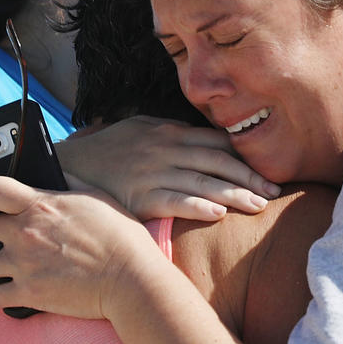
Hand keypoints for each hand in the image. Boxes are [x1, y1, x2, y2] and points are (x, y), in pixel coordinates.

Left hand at [0, 174, 167, 319]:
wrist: (131, 280)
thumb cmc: (120, 236)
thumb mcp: (96, 197)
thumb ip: (67, 183)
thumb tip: (54, 171)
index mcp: (40, 206)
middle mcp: (24, 233)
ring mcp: (23, 265)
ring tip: (2, 265)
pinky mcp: (27, 294)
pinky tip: (8, 289)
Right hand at [55, 116, 280, 220]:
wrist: (67, 168)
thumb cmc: (106, 152)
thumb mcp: (139, 130)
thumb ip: (170, 133)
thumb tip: (200, 140)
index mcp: (169, 131)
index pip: (217, 141)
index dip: (245, 155)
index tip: (268, 169)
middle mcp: (166, 148)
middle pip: (219, 161)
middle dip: (250, 176)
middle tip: (275, 191)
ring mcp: (154, 171)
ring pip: (204, 181)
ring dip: (236, 194)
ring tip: (260, 205)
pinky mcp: (140, 196)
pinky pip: (176, 200)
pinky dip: (199, 205)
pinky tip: (219, 213)